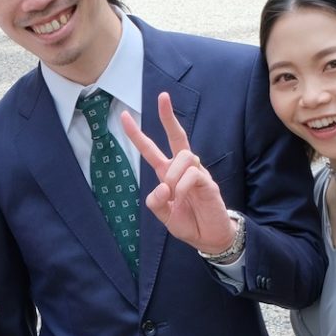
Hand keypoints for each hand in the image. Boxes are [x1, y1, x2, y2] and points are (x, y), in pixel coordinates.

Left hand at [120, 93, 236, 255]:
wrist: (210, 238)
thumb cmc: (188, 223)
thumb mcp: (164, 216)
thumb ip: (156, 202)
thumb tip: (163, 186)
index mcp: (168, 174)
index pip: (151, 150)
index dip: (137, 134)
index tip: (125, 116)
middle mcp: (183, 169)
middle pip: (177, 136)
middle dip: (168, 116)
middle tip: (162, 97)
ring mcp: (197, 173)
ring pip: (183, 156)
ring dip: (173, 175)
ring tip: (174, 195)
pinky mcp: (208, 182)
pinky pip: (193, 174)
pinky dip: (183, 186)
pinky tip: (183, 198)